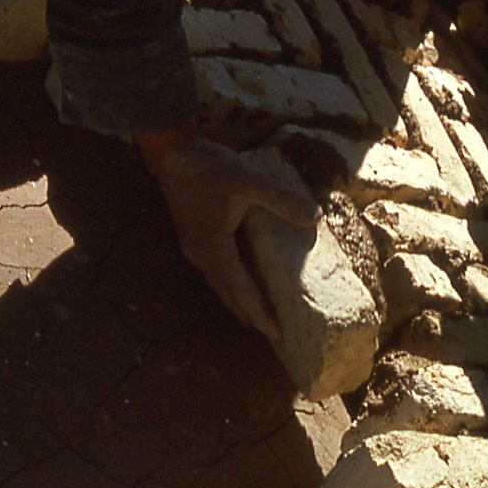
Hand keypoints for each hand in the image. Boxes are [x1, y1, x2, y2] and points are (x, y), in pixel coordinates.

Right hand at [137, 125, 318, 341]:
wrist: (172, 154)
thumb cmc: (209, 167)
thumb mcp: (249, 181)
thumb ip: (281, 199)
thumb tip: (314, 215)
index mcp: (213, 248)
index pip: (240, 291)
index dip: (259, 313)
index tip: (276, 334)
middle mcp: (201, 254)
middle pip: (227, 294)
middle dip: (250, 314)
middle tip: (272, 332)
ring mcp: (194, 246)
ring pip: (219, 284)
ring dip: (238, 300)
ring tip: (258, 313)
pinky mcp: (193, 236)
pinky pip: (215, 270)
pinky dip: (230, 282)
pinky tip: (241, 276)